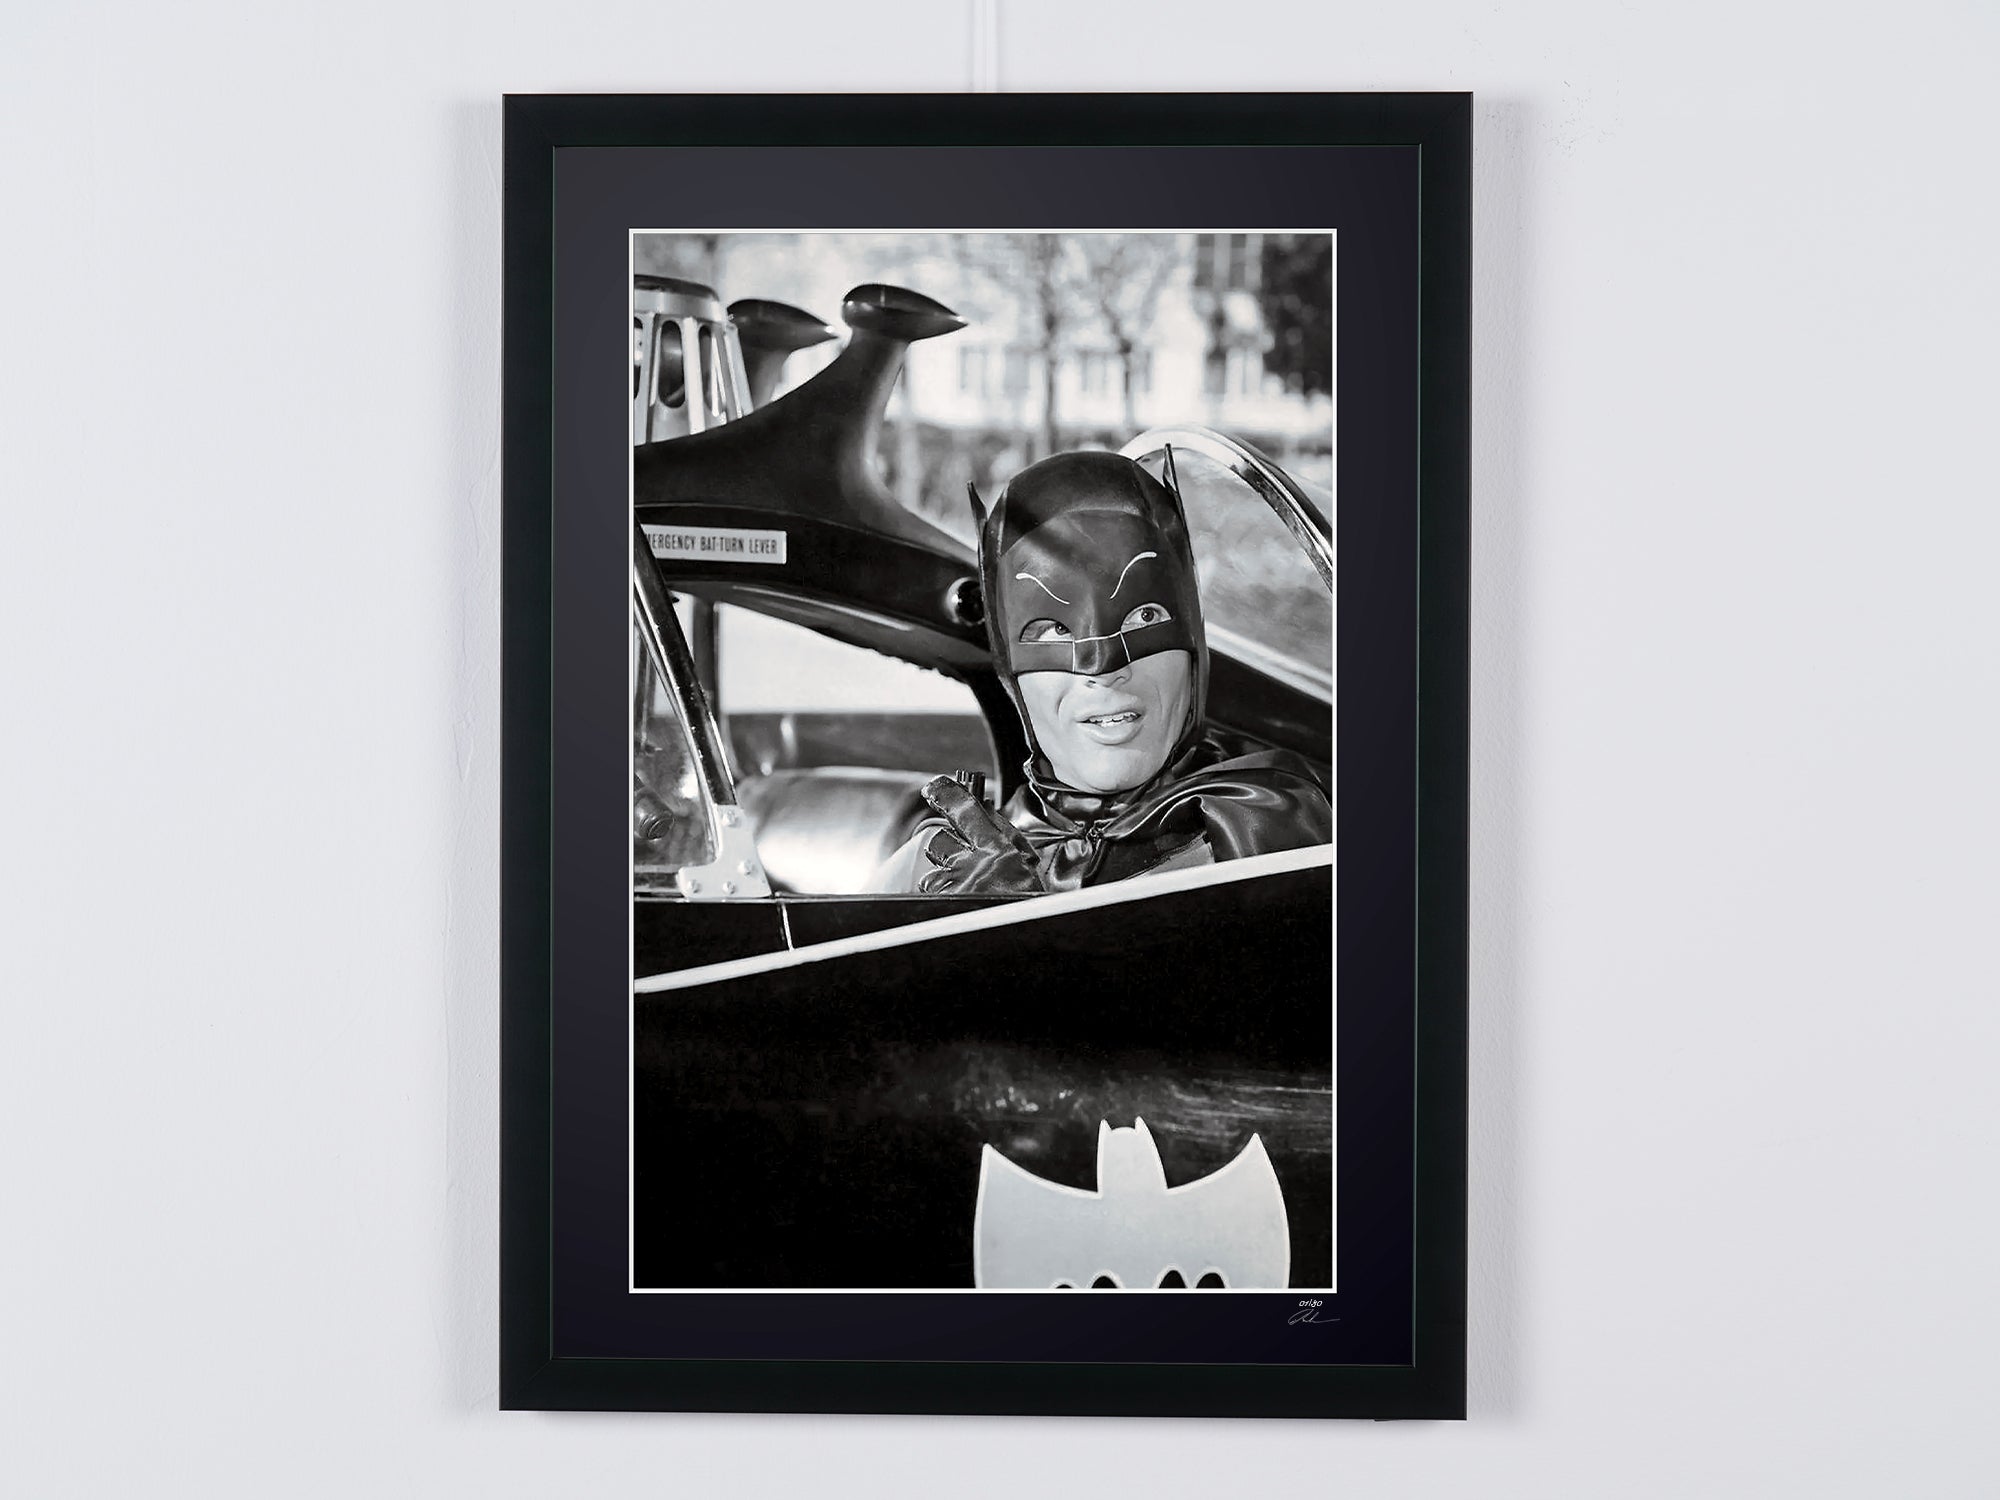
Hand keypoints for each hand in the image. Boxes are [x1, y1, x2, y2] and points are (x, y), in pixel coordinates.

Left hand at [916, 776, 1045, 895]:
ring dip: (944, 879)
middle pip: (939, 842)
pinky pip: (931, 896)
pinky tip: (959, 907)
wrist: (1022, 940)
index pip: (965, 810)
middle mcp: (970, 868)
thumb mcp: (1027, 869)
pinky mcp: (939, 908)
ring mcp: (951, 890)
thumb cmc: (1028, 907)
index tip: (936, 787)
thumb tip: (986, 813)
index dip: (946, 794)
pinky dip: (942, 900)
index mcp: (997, 852)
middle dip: (946, 850)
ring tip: (964, 893)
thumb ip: (1006, 839)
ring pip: (932, 873)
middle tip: (961, 863)